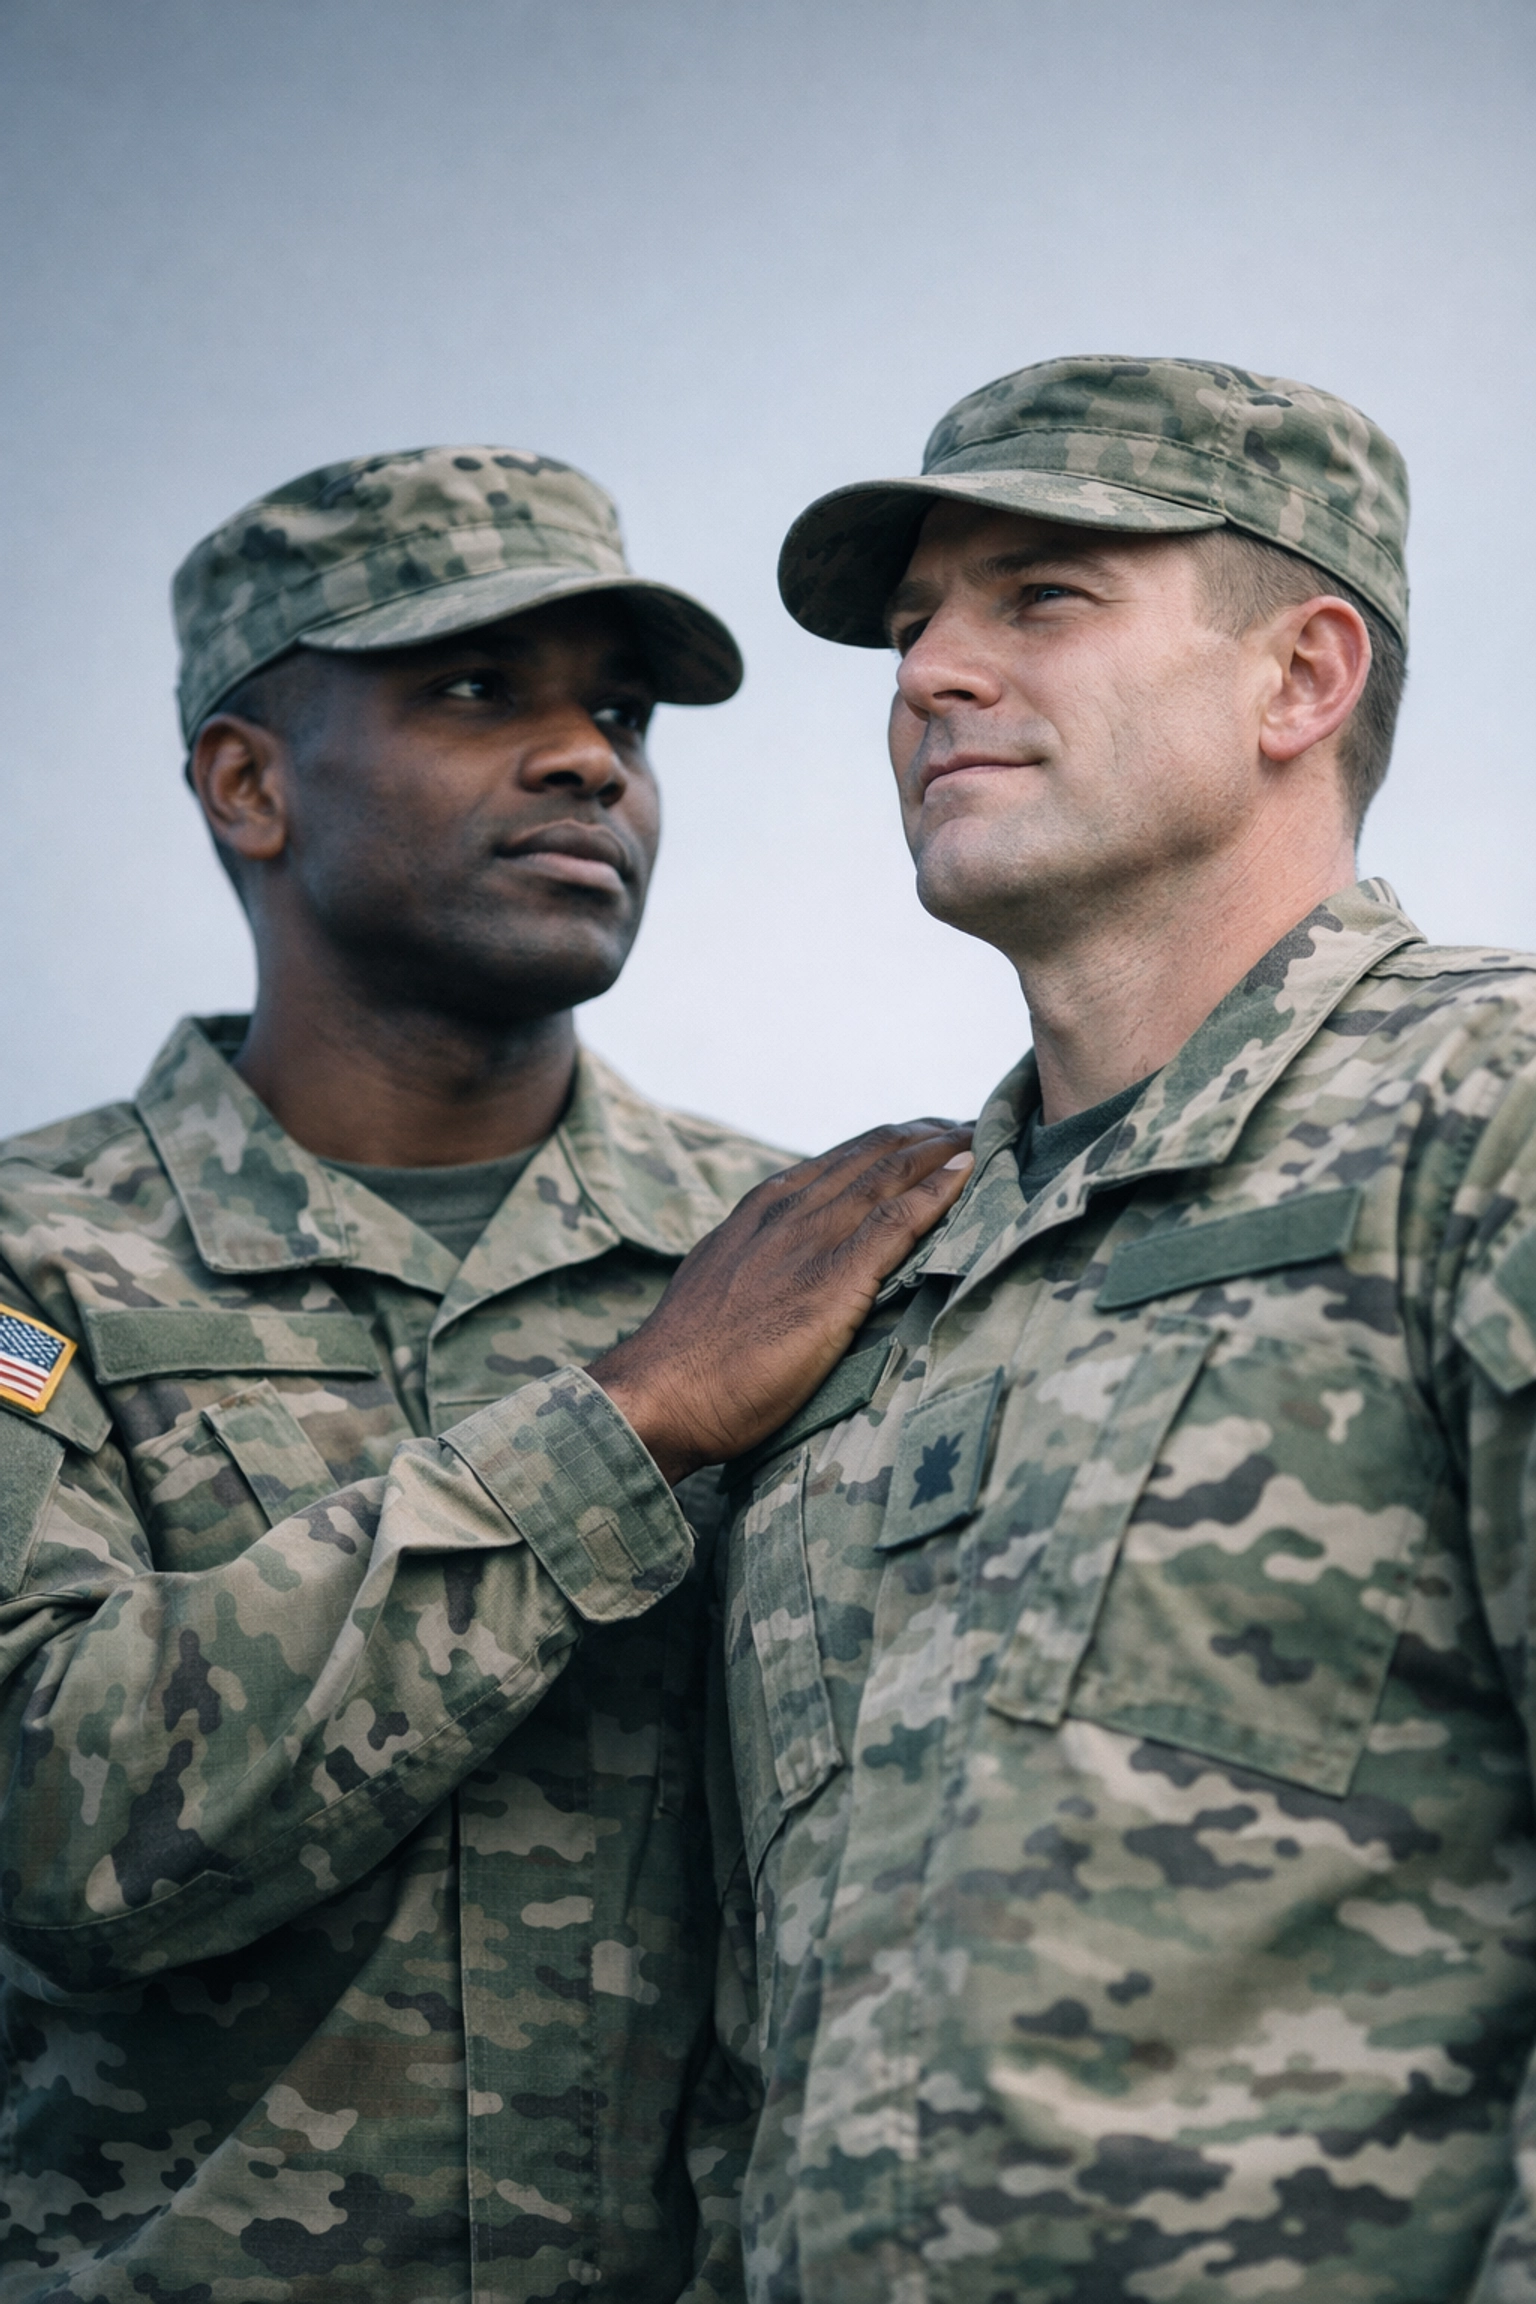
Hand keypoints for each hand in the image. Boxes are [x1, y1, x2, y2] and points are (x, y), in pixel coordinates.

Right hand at [591, 1121, 973, 1483]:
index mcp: (763, 1209)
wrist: (659, 1392)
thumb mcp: (723, 1283)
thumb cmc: (690, 1357)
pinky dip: (936, 1194)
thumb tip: (782, 1265)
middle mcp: (789, 1212)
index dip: (895, 1144)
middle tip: (976, 1126)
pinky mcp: (832, 1282)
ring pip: (890, 1176)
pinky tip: (967, 1176)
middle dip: (930, 1137)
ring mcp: (811, 1242)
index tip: (933, 1136)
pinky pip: (896, 1223)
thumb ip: (758, 1261)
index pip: (843, 1159)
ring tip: (986, 1137)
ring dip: (944, 1153)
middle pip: (875, 1154)